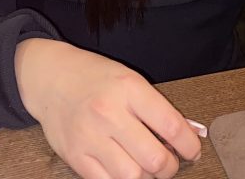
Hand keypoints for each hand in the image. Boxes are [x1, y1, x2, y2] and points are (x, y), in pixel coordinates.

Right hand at [15, 38, 201, 178]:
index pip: (170, 125)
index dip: (189, 145)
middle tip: (169, 163)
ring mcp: (90, 136)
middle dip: (169, 167)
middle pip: (154, 158)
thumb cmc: (95, 77)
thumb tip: (191, 133)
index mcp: (129, 88)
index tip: (193, 151)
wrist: (51, 77)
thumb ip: (158, 107)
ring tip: (147, 168)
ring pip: (132, 177)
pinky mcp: (75, 156)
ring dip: (147, 178)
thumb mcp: (130, 80)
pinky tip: (126, 171)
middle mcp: (110, 112)